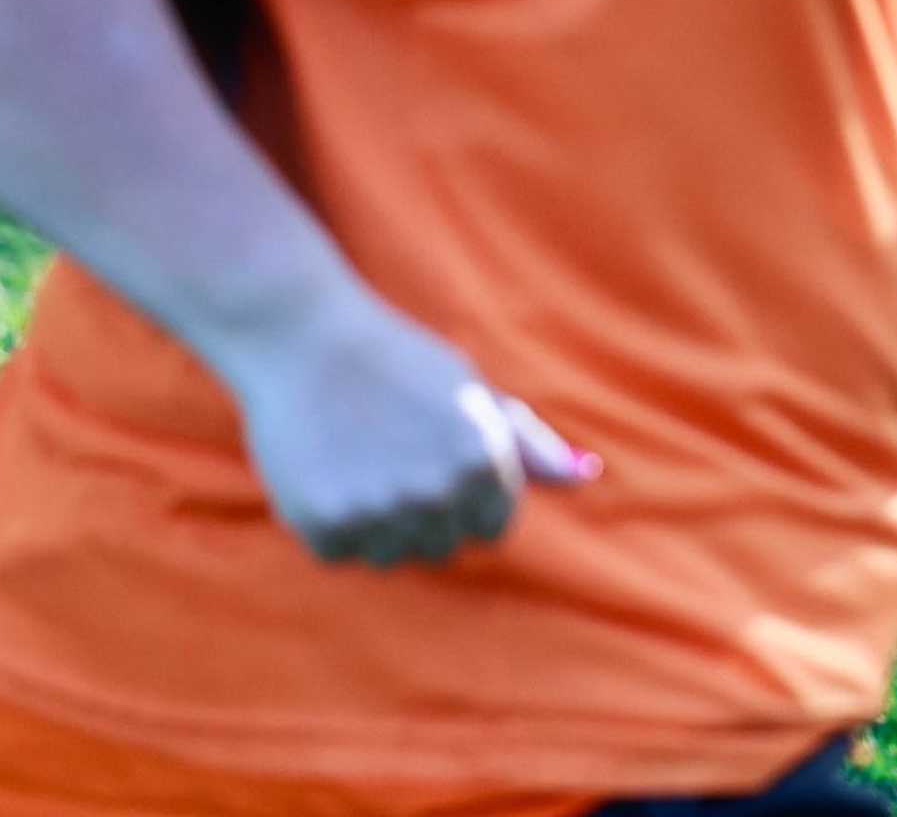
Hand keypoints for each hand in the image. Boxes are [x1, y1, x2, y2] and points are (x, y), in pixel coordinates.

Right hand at [224, 291, 595, 567]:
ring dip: (381, 523)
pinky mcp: (326, 527)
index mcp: (484, 461)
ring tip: (363, 460)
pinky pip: (343, 554)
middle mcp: (438, 494)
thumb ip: (530, 446)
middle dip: (427, 512)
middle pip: (443, 546)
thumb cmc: (401, 362)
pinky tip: (330, 471)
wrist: (309, 341)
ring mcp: (381, 514)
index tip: (440, 459)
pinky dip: (335, 524)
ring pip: (392, 555)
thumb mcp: (473, 394)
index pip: (493, 527)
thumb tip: (587, 476)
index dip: (468, 495)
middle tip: (397, 455)